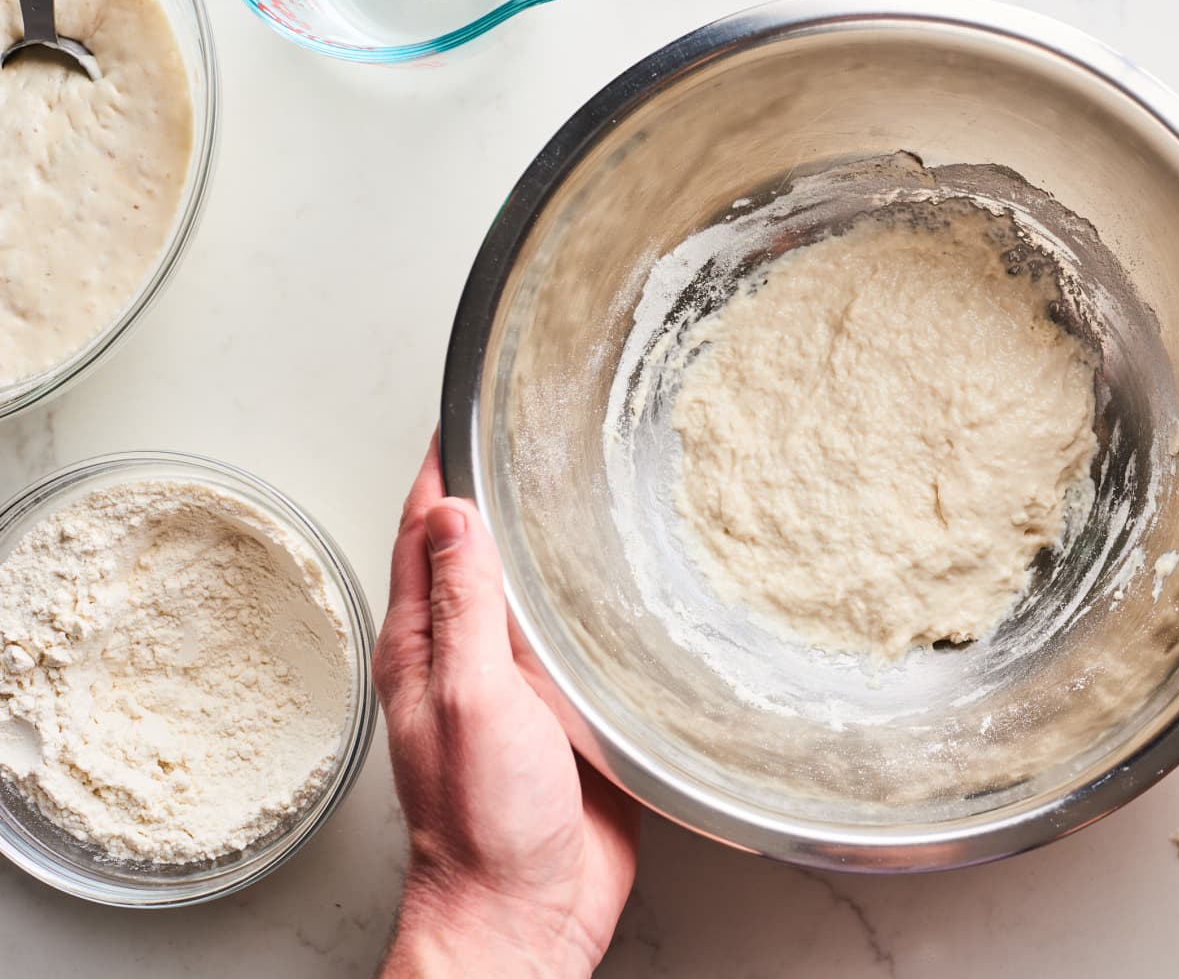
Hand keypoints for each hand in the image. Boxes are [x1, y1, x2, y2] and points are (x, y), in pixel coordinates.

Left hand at [374, 436, 639, 977]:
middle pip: (476, 549)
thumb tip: (456, 519)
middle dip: (497, 485)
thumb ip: (465, 610)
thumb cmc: (487, 821)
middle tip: (535, 425)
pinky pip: (569, 634)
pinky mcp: (563, 709)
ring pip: (526, 587)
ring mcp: (514, 682)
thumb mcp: (473, 701)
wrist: (529, 909)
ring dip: (544, 536)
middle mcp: (466, 655)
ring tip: (580, 479)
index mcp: (425, 646)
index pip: (428, 531)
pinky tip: (615, 576)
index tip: (469, 408)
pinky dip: (583, 593)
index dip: (446, 465)